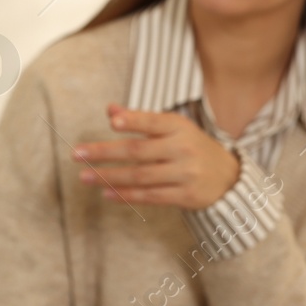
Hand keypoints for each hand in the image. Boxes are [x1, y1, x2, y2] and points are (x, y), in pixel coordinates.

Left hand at [71, 103, 240, 209]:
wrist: (229, 177)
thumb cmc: (191, 147)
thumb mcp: (172, 128)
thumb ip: (141, 120)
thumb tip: (110, 110)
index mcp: (179, 126)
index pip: (152, 122)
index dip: (133, 121)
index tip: (111, 122)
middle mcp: (183, 148)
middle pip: (138, 151)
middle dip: (104, 152)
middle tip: (77, 154)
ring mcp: (185, 173)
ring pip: (140, 176)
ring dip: (109, 177)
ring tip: (84, 176)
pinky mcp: (185, 195)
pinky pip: (150, 196)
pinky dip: (126, 195)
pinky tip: (106, 193)